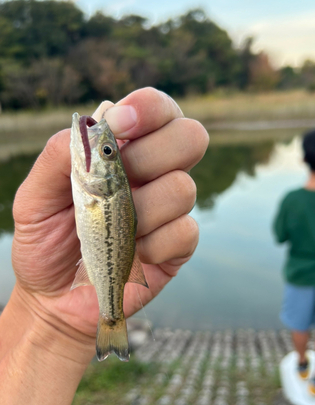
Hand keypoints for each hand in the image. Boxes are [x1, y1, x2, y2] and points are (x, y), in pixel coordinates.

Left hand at [11, 88, 207, 342]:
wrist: (54, 296)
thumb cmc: (45, 241)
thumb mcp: (34, 197)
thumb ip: (58, 156)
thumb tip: (95, 125)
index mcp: (124, 152)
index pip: (158, 110)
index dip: (149, 108)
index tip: (121, 125)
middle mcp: (154, 174)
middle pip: (191, 137)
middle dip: (154, 154)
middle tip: (119, 181)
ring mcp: (170, 210)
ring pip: (183, 188)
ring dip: (141, 211)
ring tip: (112, 230)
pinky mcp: (178, 245)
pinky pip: (185, 231)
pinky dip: (152, 245)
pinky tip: (131, 255)